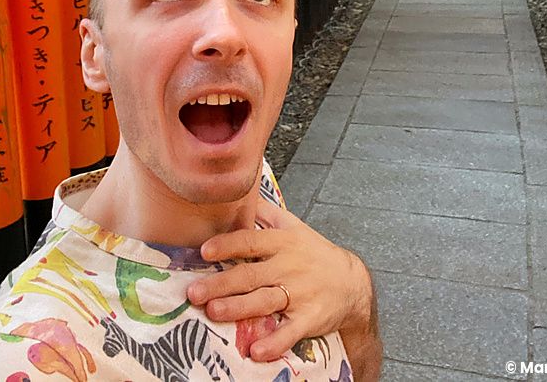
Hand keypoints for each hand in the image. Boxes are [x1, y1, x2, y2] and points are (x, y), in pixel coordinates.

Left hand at [186, 198, 377, 368]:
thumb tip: (240, 194)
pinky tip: (256, 352)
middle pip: (250, 275)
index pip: (251, 241)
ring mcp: (299, 293)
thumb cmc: (314, 253)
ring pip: (264, 301)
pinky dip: (274, 343)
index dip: (227, 245)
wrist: (352, 283)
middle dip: (221, 284)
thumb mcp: (294, 226)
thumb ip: (266, 213)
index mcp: (282, 242)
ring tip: (214, 313)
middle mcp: (288, 266)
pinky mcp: (309, 318)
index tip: (204, 250)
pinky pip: (290, 332)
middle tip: (194, 292)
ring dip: (238, 308)